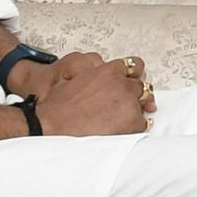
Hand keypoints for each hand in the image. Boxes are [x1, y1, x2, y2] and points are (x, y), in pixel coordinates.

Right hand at [34, 54, 153, 136]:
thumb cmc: (59, 107)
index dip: (132, 75)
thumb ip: (93, 74)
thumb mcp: (74, 78)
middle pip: (140, 86)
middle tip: (122, 105)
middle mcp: (123, 85)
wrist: (53, 126)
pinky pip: (142, 124)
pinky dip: (134, 127)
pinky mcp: (132, 122)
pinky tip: (121, 131)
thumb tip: (99, 76)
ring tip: (119, 119)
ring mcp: (129, 104)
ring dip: (134, 110)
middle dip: (133, 94)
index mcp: (109, 71)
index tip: (132, 80)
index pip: (134, 66)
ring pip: (143, 104)